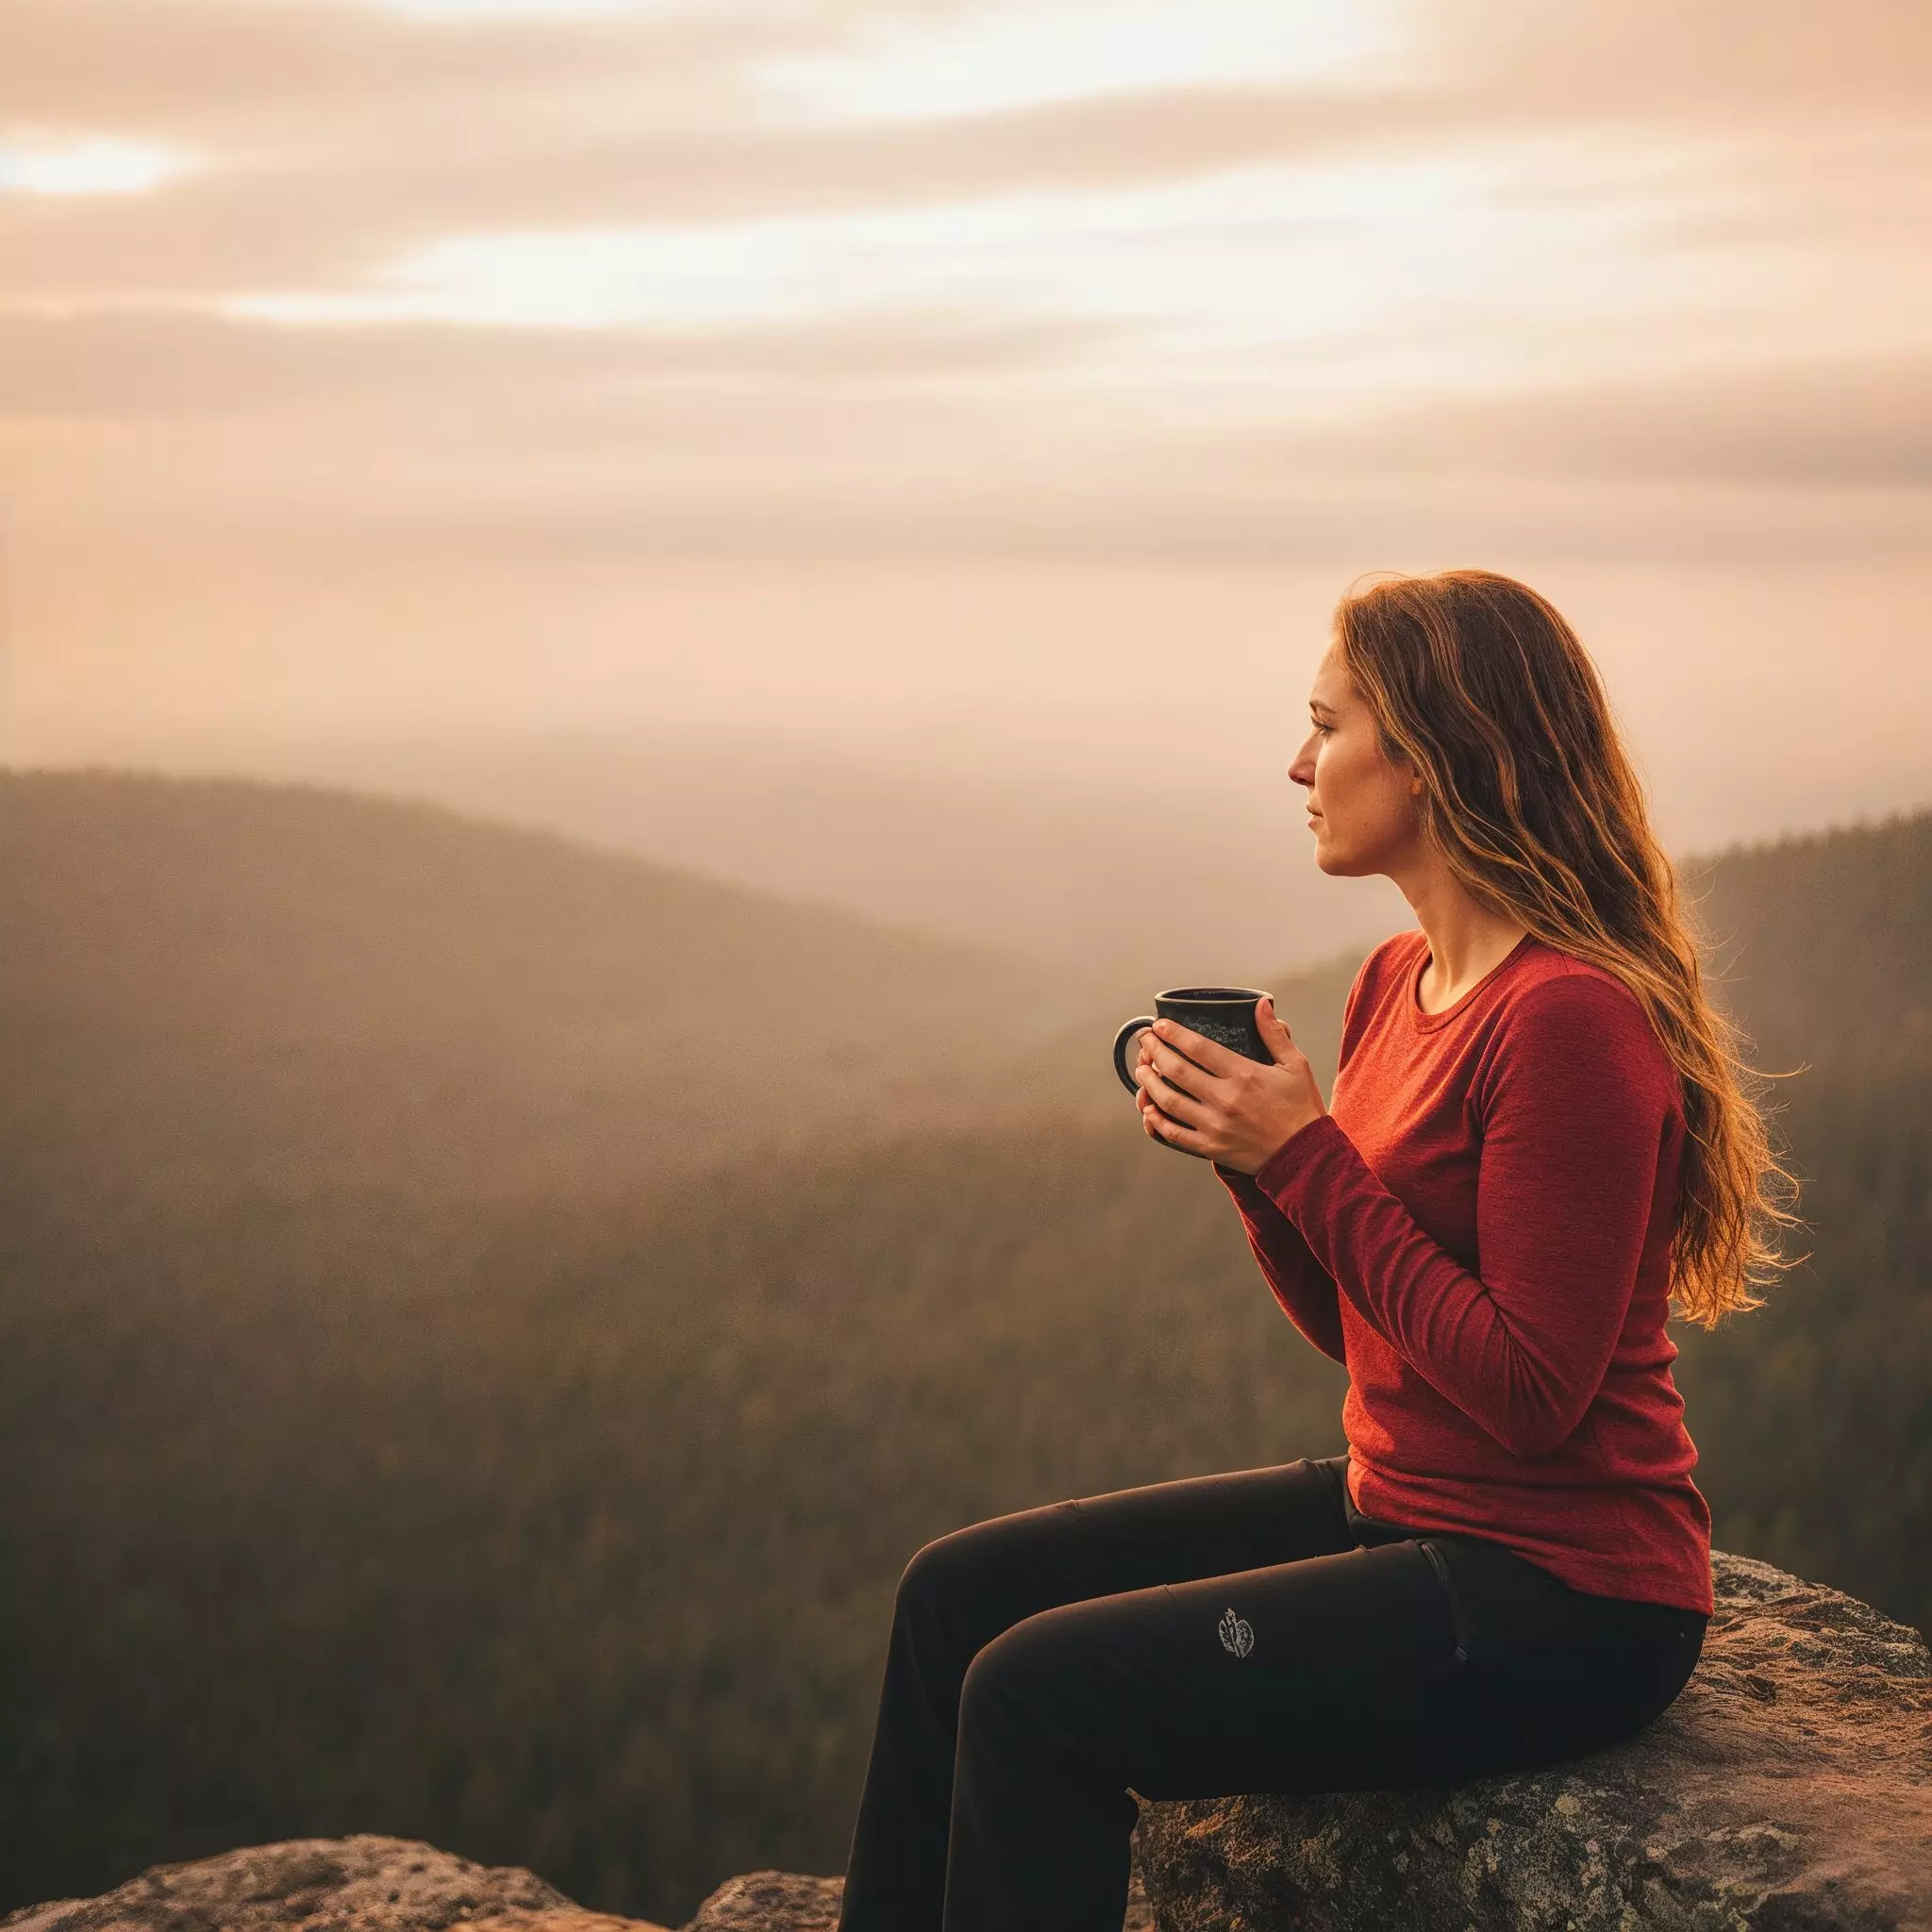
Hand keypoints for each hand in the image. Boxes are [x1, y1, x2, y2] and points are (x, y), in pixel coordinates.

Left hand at [1132, 997, 1327, 1173]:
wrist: (1306, 1155)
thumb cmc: (1301, 1108)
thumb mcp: (1295, 1065)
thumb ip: (1275, 1034)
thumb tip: (1261, 1004)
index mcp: (1244, 1074)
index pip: (1198, 1047)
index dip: (1173, 1033)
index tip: (1159, 1025)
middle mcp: (1225, 1099)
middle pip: (1176, 1070)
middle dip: (1154, 1051)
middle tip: (1144, 1040)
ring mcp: (1215, 1125)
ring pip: (1169, 1101)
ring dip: (1149, 1083)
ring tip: (1141, 1069)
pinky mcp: (1211, 1148)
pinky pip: (1174, 1134)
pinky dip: (1156, 1121)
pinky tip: (1148, 1109)